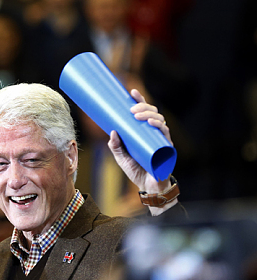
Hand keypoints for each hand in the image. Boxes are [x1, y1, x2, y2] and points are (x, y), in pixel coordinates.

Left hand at [107, 89, 175, 214]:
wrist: (149, 187)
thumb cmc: (136, 171)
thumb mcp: (121, 158)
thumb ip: (115, 146)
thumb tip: (112, 131)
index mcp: (143, 132)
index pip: (143, 112)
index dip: (140, 100)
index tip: (132, 92)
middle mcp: (154, 133)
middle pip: (152, 112)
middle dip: (143, 107)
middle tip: (131, 109)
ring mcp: (161, 139)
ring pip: (159, 120)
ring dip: (149, 114)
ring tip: (137, 115)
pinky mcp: (167, 147)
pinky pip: (165, 133)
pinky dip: (159, 126)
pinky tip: (152, 123)